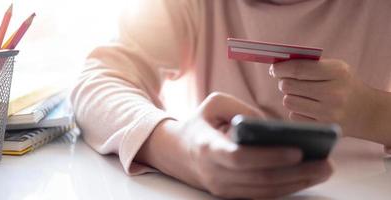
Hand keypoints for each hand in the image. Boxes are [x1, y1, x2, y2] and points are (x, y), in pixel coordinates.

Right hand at [136, 92, 331, 198]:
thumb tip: (273, 127)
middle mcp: (215, 173)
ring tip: (323, 171)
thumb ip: (242, 109)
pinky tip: (305, 178)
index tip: (297, 151)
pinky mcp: (229, 194)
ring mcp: (222, 188)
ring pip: (264, 192)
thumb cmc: (199, 122)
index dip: (268, 157)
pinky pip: (261, 195)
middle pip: (259, 179)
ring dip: (296, 184)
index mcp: (208, 147)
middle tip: (326, 164)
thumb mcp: (214, 103)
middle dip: (296, 174)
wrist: (176, 151)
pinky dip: (285, 188)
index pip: (239, 158)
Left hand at [270, 59, 379, 137]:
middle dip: (284, 82)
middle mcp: (334, 93)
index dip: (281, 68)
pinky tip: (308, 108)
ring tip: (301, 95)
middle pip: (289, 86)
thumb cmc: (343, 85)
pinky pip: (294, 116)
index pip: (299, 69)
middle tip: (287, 81)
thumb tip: (278, 66)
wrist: (366, 112)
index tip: (273, 69)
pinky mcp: (322, 127)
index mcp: (338, 72)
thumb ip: (309, 64)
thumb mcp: (335, 69)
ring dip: (290, 97)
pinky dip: (297, 111)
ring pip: (288, 101)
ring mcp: (328, 113)